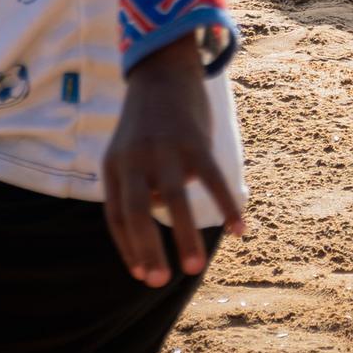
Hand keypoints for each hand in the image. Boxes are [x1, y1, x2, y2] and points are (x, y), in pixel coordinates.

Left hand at [103, 40, 246, 287]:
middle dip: (147, 249)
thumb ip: (137, 187)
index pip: (116, 216)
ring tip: (193, 270)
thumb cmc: (148, 122)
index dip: (129, 247)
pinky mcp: (194, 141)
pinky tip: (239, 230)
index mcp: (114, 166)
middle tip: (159, 281)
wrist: (164, 70)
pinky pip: (212, 179)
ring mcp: (165, 149)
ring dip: (185, 237)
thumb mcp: (128, 151)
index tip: (143, 273)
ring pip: (174, 200)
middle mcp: (135, 159)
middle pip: (136, 211)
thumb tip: (157, 223)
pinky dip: (226, 206)